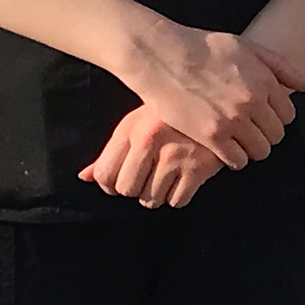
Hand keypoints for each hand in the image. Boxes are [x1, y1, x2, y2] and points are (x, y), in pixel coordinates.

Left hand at [83, 105, 228, 207]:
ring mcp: (176, 155)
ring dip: (158, 194)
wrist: (219, 103)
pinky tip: (184, 180)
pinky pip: (178, 201)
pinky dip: (179, 197)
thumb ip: (111, 152)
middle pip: (127, 190)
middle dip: (136, 189)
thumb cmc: (173, 116)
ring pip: (152, 199)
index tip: (122, 181)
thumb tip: (85, 178)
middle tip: (148, 178)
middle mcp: (150, 141)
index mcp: (131, 128)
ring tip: (168, 176)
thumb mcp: (138, 123)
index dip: (110, 185)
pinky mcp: (200, 168)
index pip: (105, 174)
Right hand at [119, 21, 298, 166]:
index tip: (261, 116)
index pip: (288, 114)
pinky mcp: (211, 136)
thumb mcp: (247, 47)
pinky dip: (235, 158)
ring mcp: (232, 120)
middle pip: (276, 135)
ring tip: (238, 139)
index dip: (275, 117)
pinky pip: (237, 160)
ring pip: (260, 151)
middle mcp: (253, 101)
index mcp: (264, 80)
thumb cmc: (202, 48)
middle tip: (249, 129)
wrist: (161, 55)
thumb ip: (281, 67)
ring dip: (251, 148)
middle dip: (265, 134)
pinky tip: (225, 148)